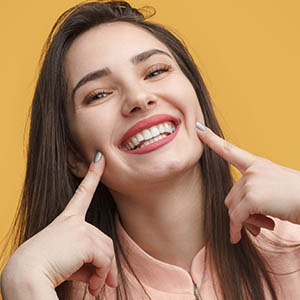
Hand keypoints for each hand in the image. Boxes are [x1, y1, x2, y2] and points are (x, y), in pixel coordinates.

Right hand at [2, 153, 116, 297]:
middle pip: (103, 240)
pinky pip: (103, 258)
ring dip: (104, 273)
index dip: (92, 174)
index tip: (99, 158)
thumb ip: (87, 261)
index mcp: (66, 220)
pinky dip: (102, 275)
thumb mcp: (68, 262)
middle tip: (103, 286)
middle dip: (106, 265)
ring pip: (106, 250)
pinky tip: (94, 288)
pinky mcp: (83, 238)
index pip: (82, 193)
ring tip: (96, 289)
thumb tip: (105, 278)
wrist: (24, 278)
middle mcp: (73, 220)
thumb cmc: (43, 270)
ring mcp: (78, 227)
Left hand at [196, 122, 299, 243]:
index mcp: (258, 165)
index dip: (213, 140)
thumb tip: (237, 218)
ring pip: (232, 208)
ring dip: (245, 221)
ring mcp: (252, 182)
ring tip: (265, 224)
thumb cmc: (299, 197)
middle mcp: (253, 170)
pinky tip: (244, 236)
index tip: (199, 129)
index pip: (231, 150)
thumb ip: (254, 195)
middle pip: (230, 195)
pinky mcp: (253, 197)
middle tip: (260, 221)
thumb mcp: (274, 189)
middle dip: (241, 212)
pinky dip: (237, 229)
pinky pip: (236, 217)